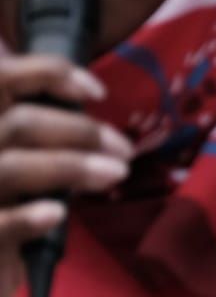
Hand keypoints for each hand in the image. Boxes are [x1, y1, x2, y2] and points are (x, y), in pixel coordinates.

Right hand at [0, 55, 131, 296]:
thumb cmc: (6, 217)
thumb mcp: (20, 168)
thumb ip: (38, 137)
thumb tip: (85, 110)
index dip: (48, 73)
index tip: (97, 92)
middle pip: (16, 123)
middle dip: (79, 132)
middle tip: (122, 149)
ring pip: (10, 167)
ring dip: (72, 167)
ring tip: (114, 174)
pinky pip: (0, 222)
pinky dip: (30, 216)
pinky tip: (56, 215)